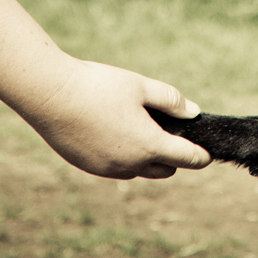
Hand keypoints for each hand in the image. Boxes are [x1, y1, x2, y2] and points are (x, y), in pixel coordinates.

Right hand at [35, 57, 212, 178]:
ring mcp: (107, 169)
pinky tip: (115, 132)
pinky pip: (116, 168)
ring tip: (140, 128)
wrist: (51, 96)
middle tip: (170, 133)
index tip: (207, 154)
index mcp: (148, 145)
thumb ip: (171, 100)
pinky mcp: (88, 167)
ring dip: (147, 157)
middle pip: (164, 169)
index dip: (200, 156)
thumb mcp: (141, 86)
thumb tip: (192, 112)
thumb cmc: (99, 87)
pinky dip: (124, 156)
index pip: (185, 159)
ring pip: (139, 170)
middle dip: (172, 156)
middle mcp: (130, 165)